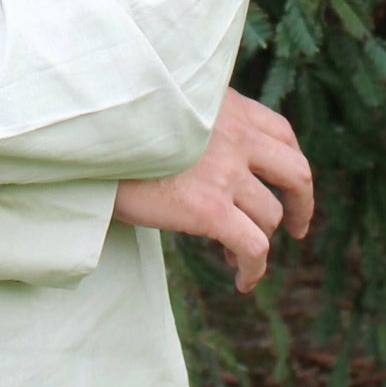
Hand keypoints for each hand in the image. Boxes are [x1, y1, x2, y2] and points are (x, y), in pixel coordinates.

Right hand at [112, 87, 312, 291]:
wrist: (83, 138)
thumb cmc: (110, 126)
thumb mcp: (163, 106)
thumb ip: (196, 119)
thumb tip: (205, 150)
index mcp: (224, 106)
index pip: (280, 132)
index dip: (288, 162)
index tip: (285, 184)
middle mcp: (234, 135)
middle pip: (295, 172)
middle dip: (302, 204)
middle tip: (297, 227)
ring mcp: (224, 171)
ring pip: (270, 216)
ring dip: (261, 239)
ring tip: (234, 255)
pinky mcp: (208, 207)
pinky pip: (254, 246)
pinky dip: (254, 268)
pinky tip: (242, 280)